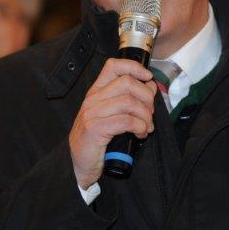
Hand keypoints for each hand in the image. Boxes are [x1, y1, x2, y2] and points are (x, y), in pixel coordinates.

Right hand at [69, 58, 156, 188]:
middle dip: (146, 96)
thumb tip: (150, 88)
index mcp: (97, 91)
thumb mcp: (111, 114)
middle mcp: (93, 99)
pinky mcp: (95, 129)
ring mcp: (93, 113)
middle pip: (127, 82)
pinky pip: (126, 121)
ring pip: (129, 102)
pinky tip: (140, 134)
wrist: (78, 163)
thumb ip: (129, 99)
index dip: (135, 67)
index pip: (114, 66)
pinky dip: (139, 127)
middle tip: (150, 112)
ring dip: (145, 115)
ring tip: (146, 127)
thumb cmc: (96, 139)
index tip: (148, 78)